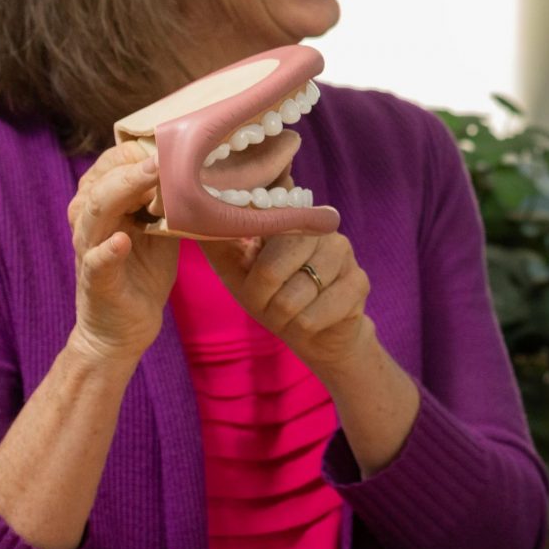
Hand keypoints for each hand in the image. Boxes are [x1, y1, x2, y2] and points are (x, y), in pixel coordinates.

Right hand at [65, 140, 178, 367]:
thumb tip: (200, 167)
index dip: (134, 152)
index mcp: (103, 207)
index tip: (168, 141)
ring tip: (148, 176)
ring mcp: (89, 252)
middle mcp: (90, 223)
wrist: (122, 329)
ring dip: (120, 191)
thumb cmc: (141, 272)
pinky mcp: (95, 282)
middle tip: (163, 153)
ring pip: (93, 213)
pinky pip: (96, 262)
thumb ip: (168, 200)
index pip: (108, 166)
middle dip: (129, 164)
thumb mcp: (159, 229)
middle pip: (99, 182)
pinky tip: (121, 241)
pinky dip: (107, 251)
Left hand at [204, 227, 375, 373]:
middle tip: (271, 304)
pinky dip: (303, 328)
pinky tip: (313, 321)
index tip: (251, 277)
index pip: (257, 231)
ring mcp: (343, 252)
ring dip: (283, 317)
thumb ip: (219, 242)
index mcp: (289, 218)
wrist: (317, 335)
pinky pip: (314, 316)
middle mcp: (319, 227)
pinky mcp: (359, 282)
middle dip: (262, 299)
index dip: (247, 269)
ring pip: (292, 297)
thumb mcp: (238, 272)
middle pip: (270, 269)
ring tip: (292, 313)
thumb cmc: (273, 298)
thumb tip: (189, 213)